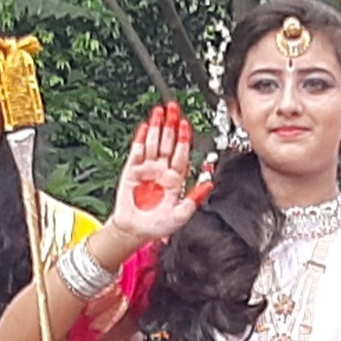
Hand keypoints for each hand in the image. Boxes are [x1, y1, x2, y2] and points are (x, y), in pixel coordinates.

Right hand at [109, 103, 204, 244]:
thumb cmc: (158, 225)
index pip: (182, 153)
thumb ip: (195, 197)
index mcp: (176, 179)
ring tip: (159, 111)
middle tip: (174, 108)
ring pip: (153, 143)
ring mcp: (146, 169)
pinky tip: (144, 127)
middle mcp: (162, 171)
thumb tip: (209, 183)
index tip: (186, 124)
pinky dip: (140, 139)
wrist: (135, 232)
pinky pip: (137, 151)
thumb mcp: (182, 214)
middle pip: (168, 143)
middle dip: (171, 125)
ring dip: (156, 127)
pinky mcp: (131, 170)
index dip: (184, 138)